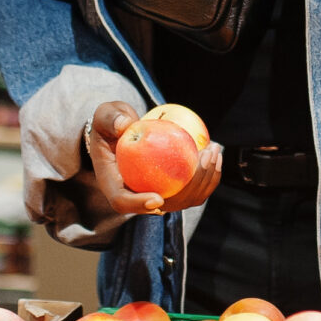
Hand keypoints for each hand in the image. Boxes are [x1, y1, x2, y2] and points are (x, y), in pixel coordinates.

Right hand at [77, 101, 222, 218]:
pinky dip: (209, 175)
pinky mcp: (173, 190)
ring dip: (205, 179)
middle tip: (204, 155)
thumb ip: (110, 118)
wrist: (121, 135)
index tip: (157, 198)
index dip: (139, 205)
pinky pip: (194, 190)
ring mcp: (157, 194)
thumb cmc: (111, 125)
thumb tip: (125, 125)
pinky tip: (215, 152)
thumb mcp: (104, 116)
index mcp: (113, 184)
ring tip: (213, 149)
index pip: (122, 201)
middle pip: (164, 204)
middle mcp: (136, 196)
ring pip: (185, 200)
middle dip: (190, 186)